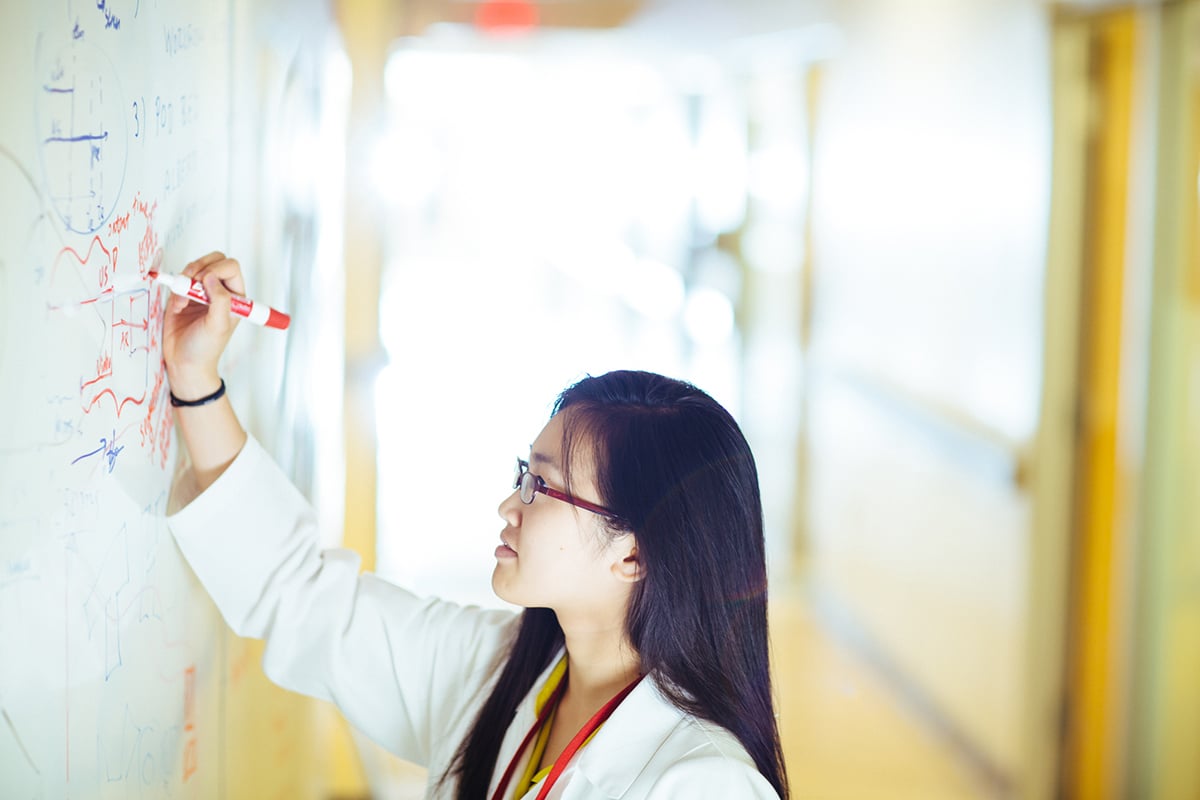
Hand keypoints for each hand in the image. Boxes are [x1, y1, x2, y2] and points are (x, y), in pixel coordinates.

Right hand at [162, 252, 244, 398]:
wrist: (184, 361)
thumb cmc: (206, 348)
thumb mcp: (219, 325)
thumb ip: (221, 300)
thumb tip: (211, 277)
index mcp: (235, 297)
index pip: (231, 267)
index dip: (217, 270)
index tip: (205, 283)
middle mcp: (220, 292)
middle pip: (214, 260)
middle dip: (200, 267)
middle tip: (193, 284)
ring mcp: (201, 292)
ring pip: (195, 266)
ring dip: (186, 278)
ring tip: (184, 299)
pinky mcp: (184, 295)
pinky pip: (180, 279)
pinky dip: (176, 288)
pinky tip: (178, 306)